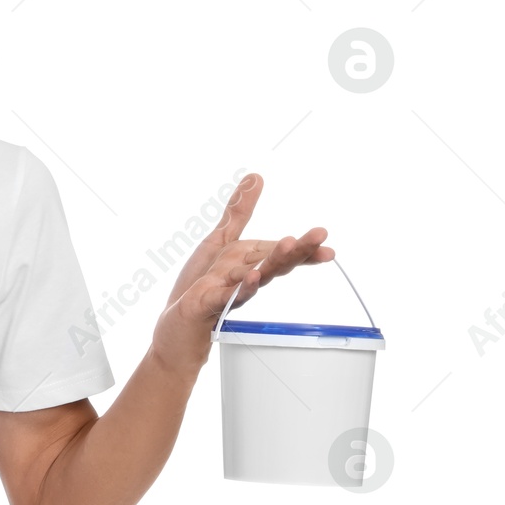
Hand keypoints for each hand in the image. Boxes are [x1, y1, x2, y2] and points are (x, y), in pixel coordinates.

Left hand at [150, 172, 334, 375]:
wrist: (178, 328)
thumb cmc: (200, 286)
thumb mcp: (219, 241)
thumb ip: (238, 212)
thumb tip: (256, 176)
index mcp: (250, 263)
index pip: (280, 253)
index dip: (304, 246)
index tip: (325, 237)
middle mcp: (245, 279)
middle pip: (275, 263)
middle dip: (297, 249)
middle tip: (321, 235)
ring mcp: (228, 294)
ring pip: (256, 277)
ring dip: (273, 262)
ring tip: (289, 245)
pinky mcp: (208, 305)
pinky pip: (228, 297)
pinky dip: (241, 288)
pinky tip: (251, 276)